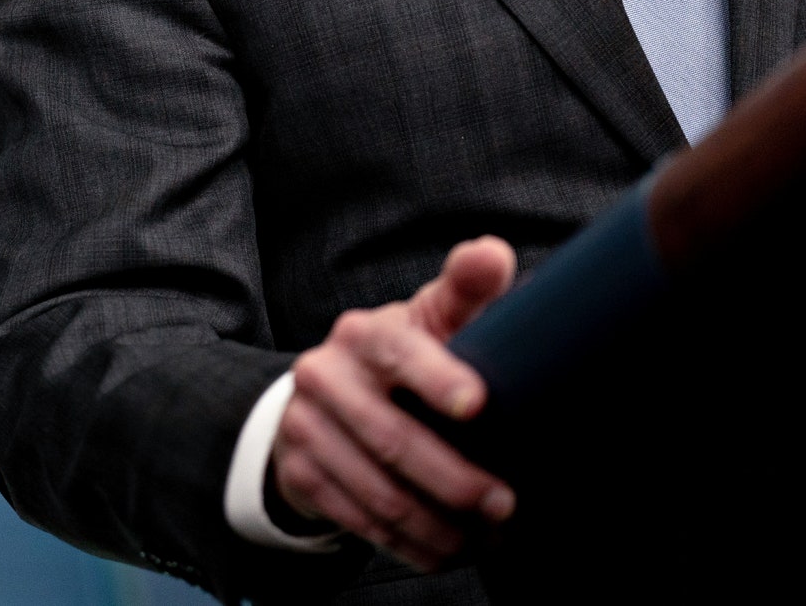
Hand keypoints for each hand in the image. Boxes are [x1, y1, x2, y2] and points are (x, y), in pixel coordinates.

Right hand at [270, 236, 518, 570]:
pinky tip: (444, 552)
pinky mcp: (301, 474)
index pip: (398, 353)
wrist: (324, 399)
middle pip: (392, 439)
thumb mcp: (432, 319)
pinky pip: (359, 520)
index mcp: (362, 333)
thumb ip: (466, 288)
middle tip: (505, 505)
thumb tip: (492, 254)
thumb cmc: (404, 357)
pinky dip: (408, 545)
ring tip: (485, 540)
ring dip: (438, 526)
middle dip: (455, 480)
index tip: (478, 406)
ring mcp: (305, 427)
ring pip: (377, 491)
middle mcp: (323, 375)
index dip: (437, 378)